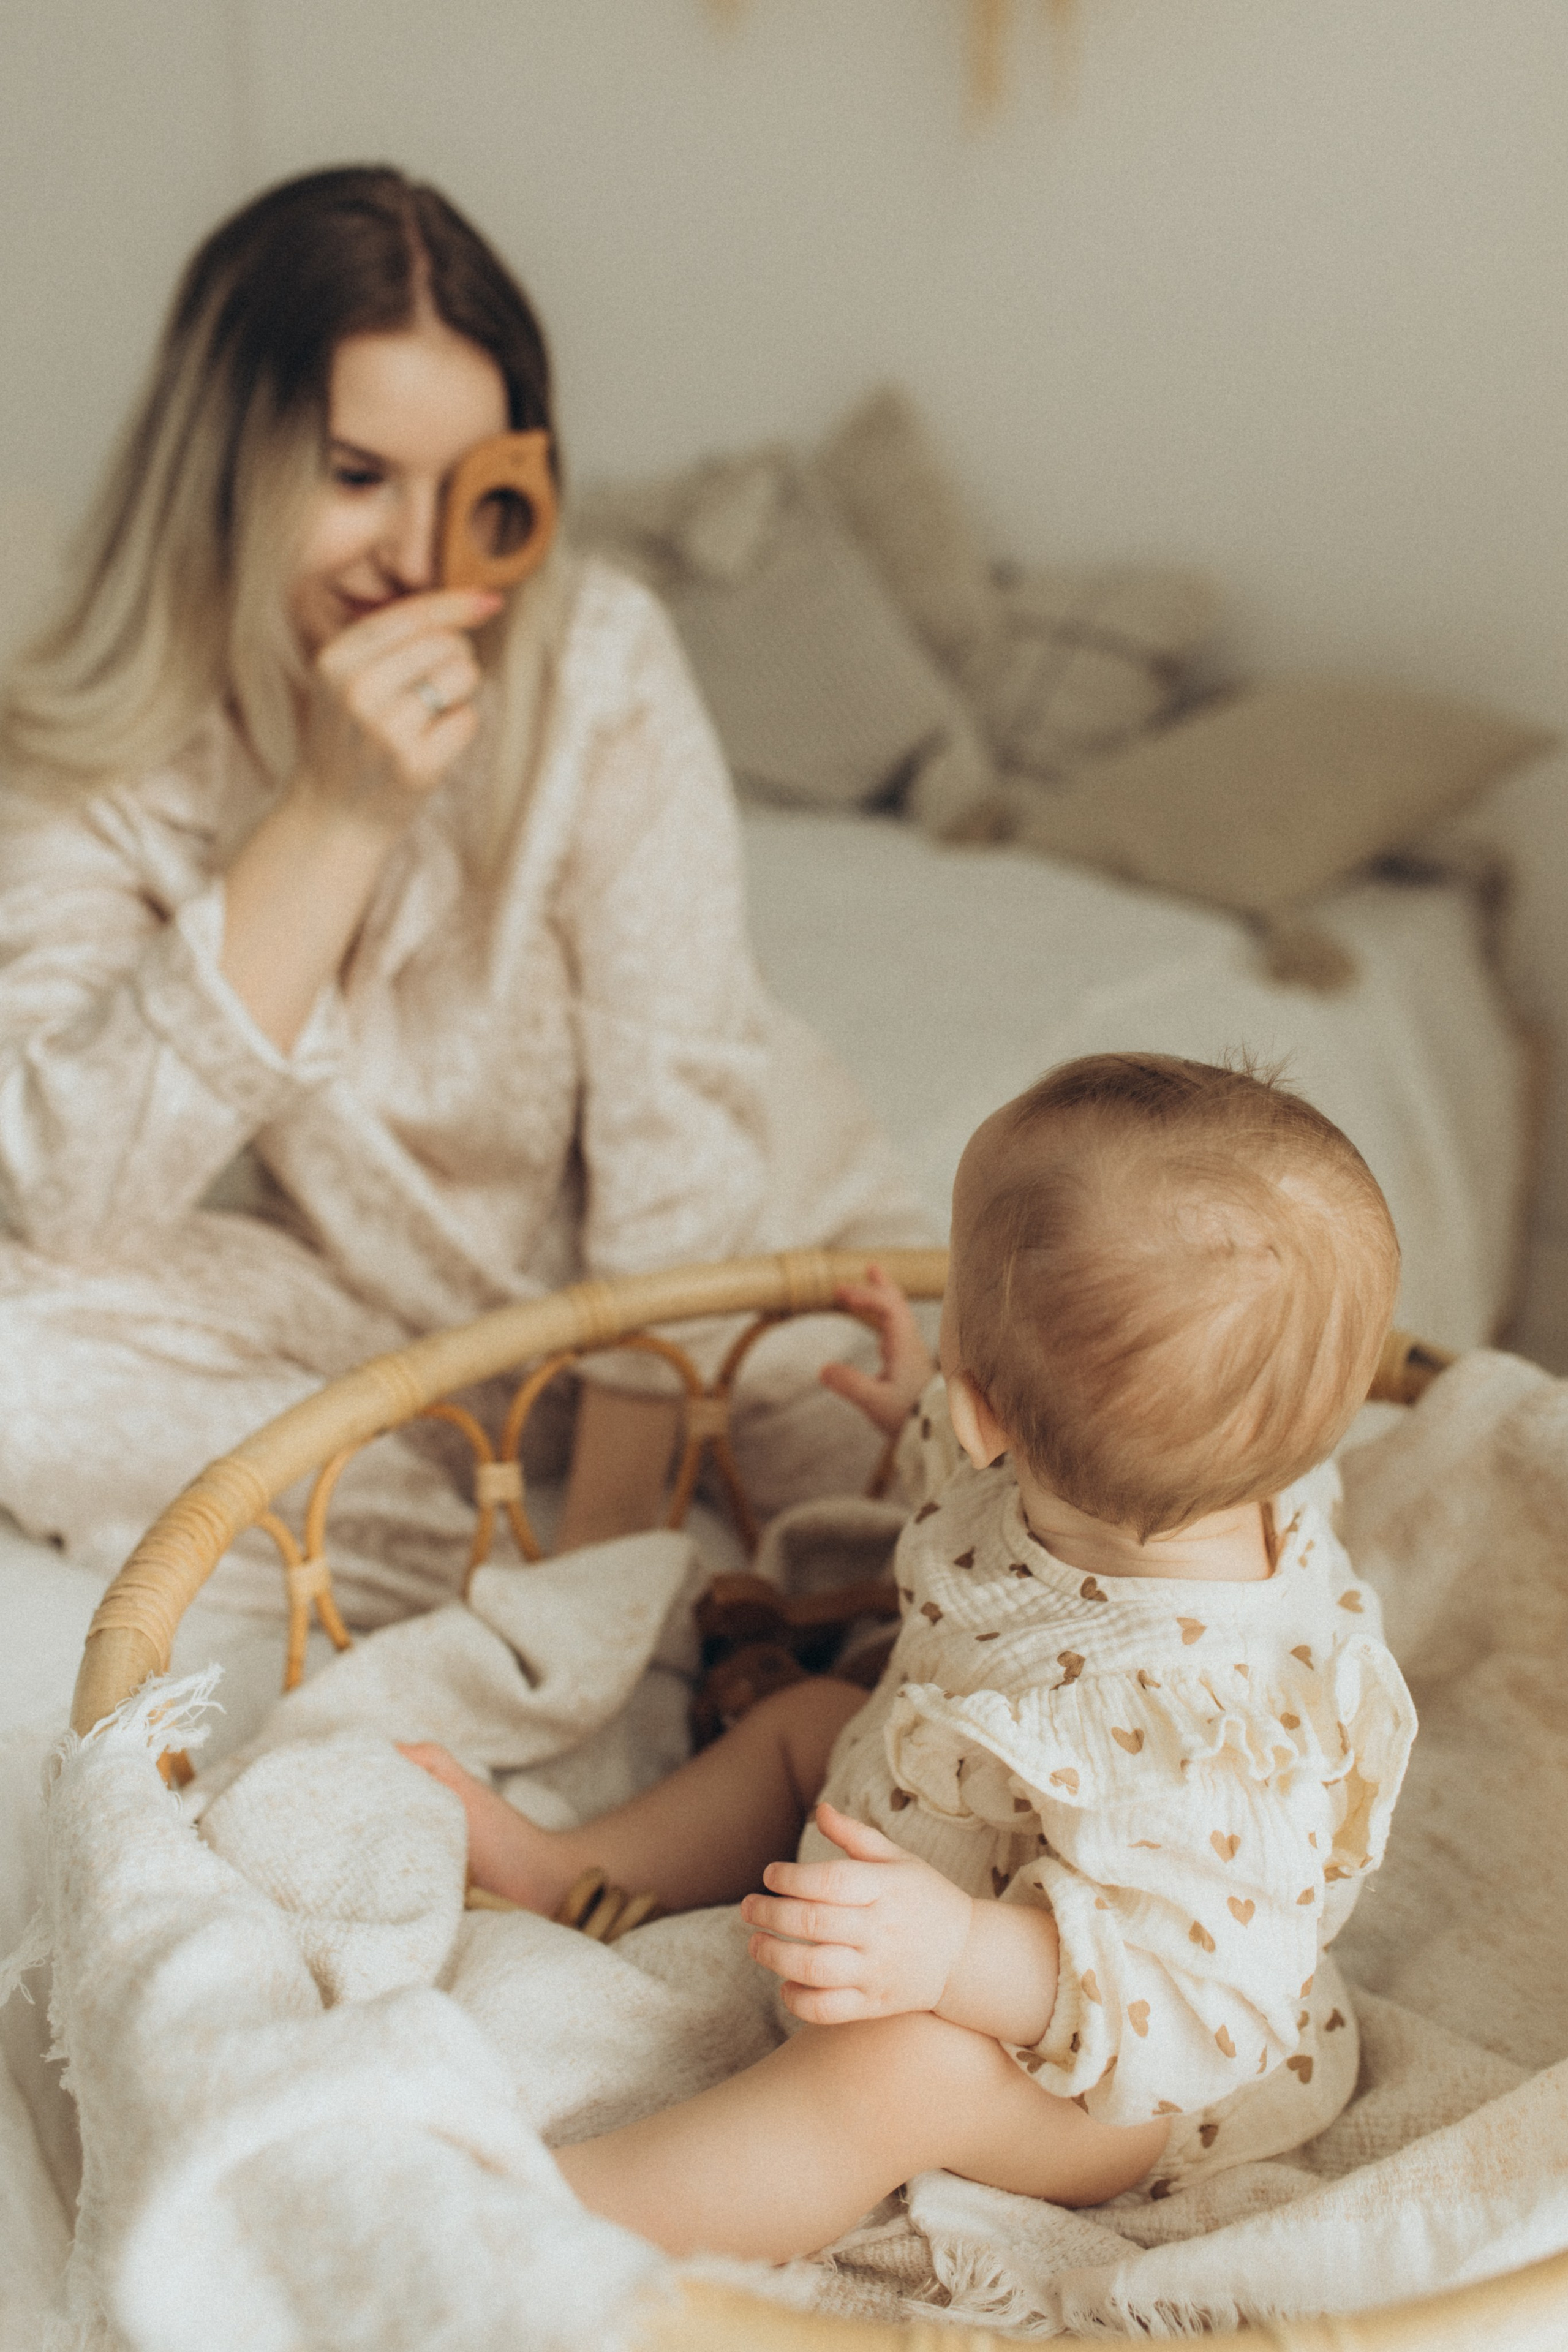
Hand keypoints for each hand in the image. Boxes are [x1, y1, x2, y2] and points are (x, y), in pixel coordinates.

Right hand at [296, 587, 502, 831]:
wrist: (331, 817)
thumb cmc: (352, 740)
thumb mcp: (345, 681)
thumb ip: (391, 641)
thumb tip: (476, 601)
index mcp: (336, 660)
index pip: (412, 615)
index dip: (457, 604)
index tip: (490, 600)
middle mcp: (357, 689)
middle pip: (446, 642)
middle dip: (454, 659)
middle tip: (430, 690)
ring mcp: (386, 729)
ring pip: (462, 676)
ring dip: (458, 693)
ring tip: (426, 717)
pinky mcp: (417, 764)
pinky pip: (468, 720)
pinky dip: (458, 729)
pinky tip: (429, 746)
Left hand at [740, 1801, 972, 2023]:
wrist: (967, 1956)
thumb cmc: (924, 1898)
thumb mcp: (898, 1859)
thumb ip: (855, 1836)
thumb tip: (819, 1809)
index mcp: (886, 1888)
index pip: (829, 1881)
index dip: (791, 1877)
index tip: (769, 1875)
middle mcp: (881, 1930)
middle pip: (813, 1923)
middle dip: (770, 1914)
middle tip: (747, 1907)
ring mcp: (877, 1971)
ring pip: (815, 1969)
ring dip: (775, 1957)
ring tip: (755, 1944)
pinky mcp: (875, 2005)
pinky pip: (829, 2010)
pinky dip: (799, 2001)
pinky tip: (784, 1984)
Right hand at [819, 1264, 936, 1435]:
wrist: (938, 1434)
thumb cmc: (910, 1417)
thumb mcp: (876, 1403)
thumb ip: (850, 1385)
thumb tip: (823, 1369)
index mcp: (903, 1346)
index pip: (887, 1308)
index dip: (866, 1296)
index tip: (841, 1293)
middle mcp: (910, 1344)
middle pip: (897, 1304)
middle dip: (877, 1287)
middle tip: (860, 1274)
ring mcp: (911, 1352)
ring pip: (900, 1314)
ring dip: (884, 1295)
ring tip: (874, 1277)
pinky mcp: (910, 1364)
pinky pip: (898, 1328)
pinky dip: (886, 1315)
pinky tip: (880, 1326)